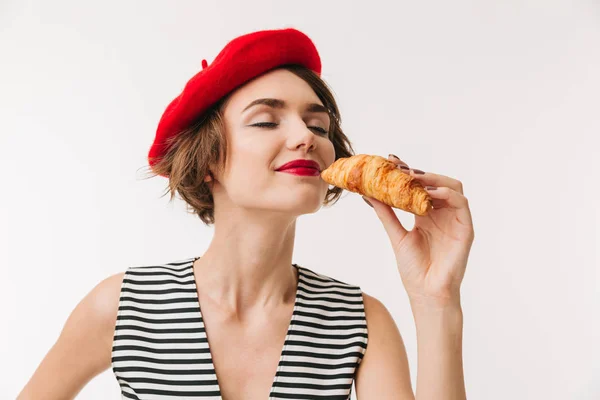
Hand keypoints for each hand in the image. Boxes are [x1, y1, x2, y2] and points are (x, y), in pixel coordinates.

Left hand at [362, 155, 474, 308]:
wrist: (426, 294)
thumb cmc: (414, 270)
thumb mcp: (396, 236)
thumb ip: (386, 214)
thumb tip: (368, 194)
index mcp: (426, 215)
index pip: (419, 187)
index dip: (407, 172)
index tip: (390, 161)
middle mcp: (442, 214)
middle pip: (435, 182)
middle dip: (418, 172)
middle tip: (399, 167)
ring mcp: (455, 220)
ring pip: (451, 186)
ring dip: (433, 179)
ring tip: (413, 178)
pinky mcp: (466, 228)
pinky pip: (461, 203)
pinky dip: (446, 193)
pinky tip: (429, 193)